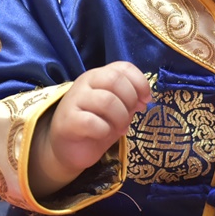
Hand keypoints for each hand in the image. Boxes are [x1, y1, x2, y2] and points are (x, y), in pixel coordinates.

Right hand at [28, 62, 150, 196]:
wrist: (68, 148)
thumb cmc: (95, 125)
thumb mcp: (117, 110)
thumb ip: (130, 100)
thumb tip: (145, 99)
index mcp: (98, 76)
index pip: (123, 67)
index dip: (140, 82)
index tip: (146, 100)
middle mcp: (85, 83)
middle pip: (115, 80)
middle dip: (130, 99)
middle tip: (131, 116)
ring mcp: (74, 100)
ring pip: (106, 100)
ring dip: (120, 117)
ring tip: (120, 129)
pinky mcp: (68, 121)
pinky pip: (92, 122)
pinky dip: (104, 130)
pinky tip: (103, 134)